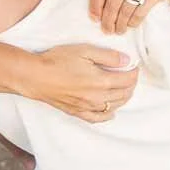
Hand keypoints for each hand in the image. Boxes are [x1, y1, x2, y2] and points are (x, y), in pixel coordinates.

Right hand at [23, 44, 138, 122]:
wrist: (35, 76)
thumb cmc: (57, 61)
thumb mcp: (84, 51)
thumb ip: (108, 56)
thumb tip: (127, 61)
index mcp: (101, 81)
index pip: (127, 80)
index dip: (134, 72)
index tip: (134, 66)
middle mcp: (97, 97)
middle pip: (123, 94)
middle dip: (130, 84)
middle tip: (130, 75)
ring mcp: (88, 107)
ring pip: (114, 106)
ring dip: (123, 98)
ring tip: (123, 88)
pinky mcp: (78, 112)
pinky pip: (98, 118)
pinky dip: (108, 115)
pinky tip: (111, 111)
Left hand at [86, 0, 169, 34]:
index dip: (95, 5)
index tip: (94, 17)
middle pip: (112, 1)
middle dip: (107, 19)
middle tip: (106, 29)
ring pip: (126, 8)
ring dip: (120, 23)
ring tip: (118, 30)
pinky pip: (140, 11)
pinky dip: (134, 21)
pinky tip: (131, 25)